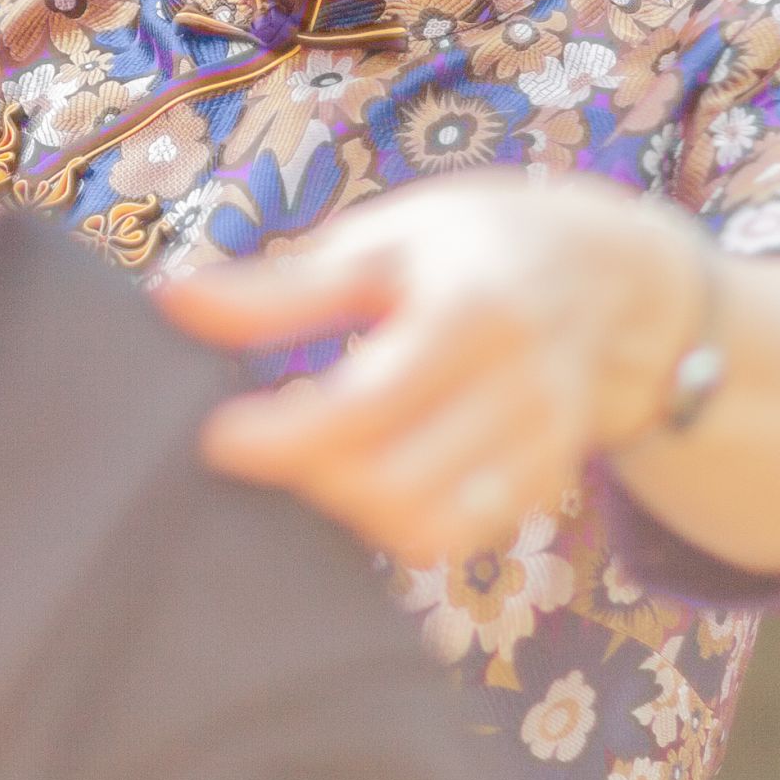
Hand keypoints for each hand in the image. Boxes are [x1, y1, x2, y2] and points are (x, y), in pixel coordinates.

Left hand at [154, 171, 706, 566]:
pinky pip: (457, 540)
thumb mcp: (383, 239)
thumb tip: (172, 300)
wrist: (607, 275)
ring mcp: (541, 449)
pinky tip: (362, 483)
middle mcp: (520, 392)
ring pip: (429, 530)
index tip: (218, 439)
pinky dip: (396, 527)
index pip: (369, 406)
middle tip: (262, 445)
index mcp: (474, 314)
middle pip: (396, 487)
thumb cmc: (471, 247)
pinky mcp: (542, 489)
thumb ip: (282, 287)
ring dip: (351, 513)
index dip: (286, 438)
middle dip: (312, 479)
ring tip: (313, 462)